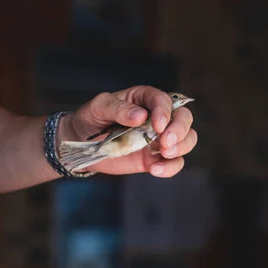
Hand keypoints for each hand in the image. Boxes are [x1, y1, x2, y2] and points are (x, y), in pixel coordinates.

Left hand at [61, 85, 196, 177]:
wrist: (80, 143)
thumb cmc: (90, 118)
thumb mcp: (98, 107)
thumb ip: (117, 109)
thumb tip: (140, 115)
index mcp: (143, 99)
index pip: (164, 100)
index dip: (165, 112)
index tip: (157, 126)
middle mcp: (156, 116)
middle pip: (183, 118)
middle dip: (179, 130)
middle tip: (165, 143)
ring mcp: (157, 138)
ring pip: (187, 139)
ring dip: (182, 147)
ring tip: (164, 154)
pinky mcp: (153, 157)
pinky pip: (173, 162)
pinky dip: (170, 167)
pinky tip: (155, 169)